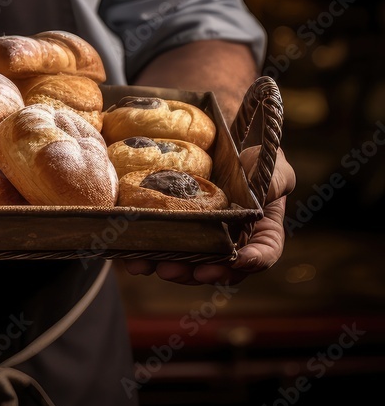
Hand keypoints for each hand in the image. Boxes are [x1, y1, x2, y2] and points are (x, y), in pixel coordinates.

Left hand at [122, 146, 296, 285]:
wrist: (215, 134)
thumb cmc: (249, 151)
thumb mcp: (270, 162)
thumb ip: (274, 180)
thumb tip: (262, 199)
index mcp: (259, 230)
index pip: (262, 253)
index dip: (251, 261)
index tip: (237, 261)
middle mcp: (228, 239)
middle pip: (217, 266)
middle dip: (198, 272)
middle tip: (182, 270)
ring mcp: (197, 234)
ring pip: (184, 261)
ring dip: (169, 267)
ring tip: (152, 266)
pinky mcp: (169, 225)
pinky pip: (157, 244)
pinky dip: (144, 253)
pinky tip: (130, 256)